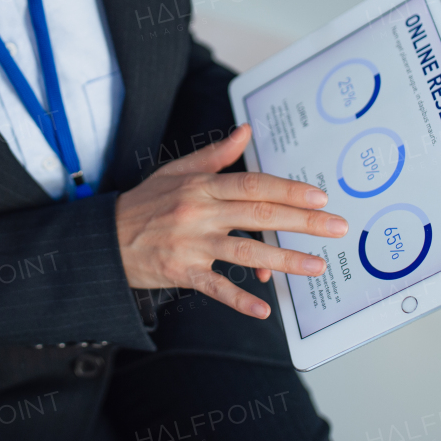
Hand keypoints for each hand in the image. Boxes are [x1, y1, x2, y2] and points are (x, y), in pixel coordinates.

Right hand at [114, 124, 347, 318]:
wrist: (104, 239)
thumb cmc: (143, 204)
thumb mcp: (176, 171)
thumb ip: (216, 155)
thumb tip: (245, 131)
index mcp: (201, 186)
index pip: (254, 184)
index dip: (289, 190)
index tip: (319, 197)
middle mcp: (199, 212)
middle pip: (259, 214)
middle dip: (303, 222)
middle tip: (336, 227)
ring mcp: (190, 243)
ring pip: (245, 251)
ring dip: (284, 259)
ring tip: (315, 266)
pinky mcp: (181, 272)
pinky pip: (215, 287)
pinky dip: (239, 299)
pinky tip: (264, 309)